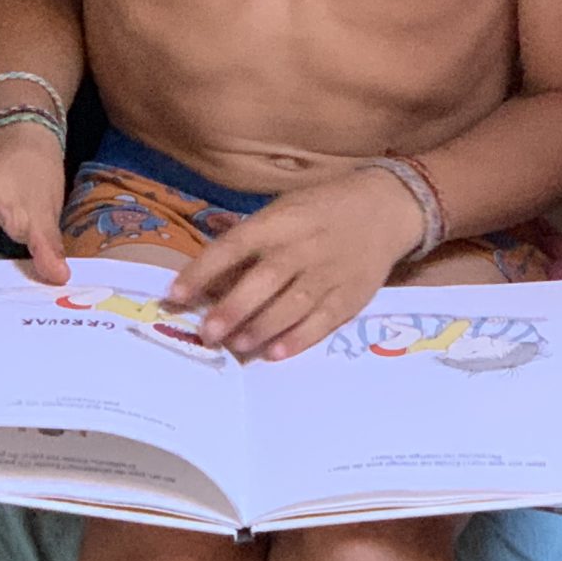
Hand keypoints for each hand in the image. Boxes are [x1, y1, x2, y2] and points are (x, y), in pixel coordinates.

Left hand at [166, 168, 427, 361]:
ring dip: (261, 328)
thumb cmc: (321, 208)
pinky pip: (322, 320)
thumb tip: (207, 271)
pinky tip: (276, 353)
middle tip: (207, 333)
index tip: (175, 294)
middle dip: (233, 308)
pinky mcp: (350, 295)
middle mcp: (302, 247)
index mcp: (279, 221)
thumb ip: (249, 238)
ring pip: (291, 305)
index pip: (234, 246)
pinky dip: (299, 338)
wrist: (385, 207)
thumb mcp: (283, 209)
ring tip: (237, 346)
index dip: (203, 270)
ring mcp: (328, 272)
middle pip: (264, 280)